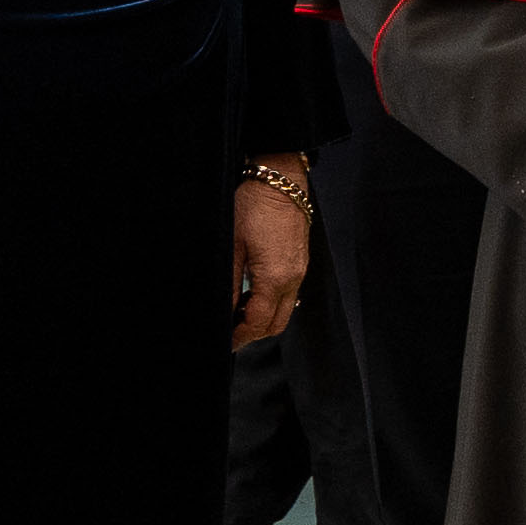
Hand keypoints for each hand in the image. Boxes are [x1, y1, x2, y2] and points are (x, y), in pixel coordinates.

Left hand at [228, 167, 309, 346]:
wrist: (280, 182)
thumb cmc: (255, 206)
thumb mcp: (232, 246)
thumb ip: (230, 283)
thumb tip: (224, 309)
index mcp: (275, 279)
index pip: (258, 323)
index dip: (240, 337)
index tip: (226, 342)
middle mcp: (293, 279)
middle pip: (276, 324)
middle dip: (254, 334)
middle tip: (231, 332)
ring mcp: (300, 271)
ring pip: (284, 311)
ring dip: (263, 318)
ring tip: (239, 313)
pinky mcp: (300, 262)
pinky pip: (289, 294)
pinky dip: (272, 303)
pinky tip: (254, 293)